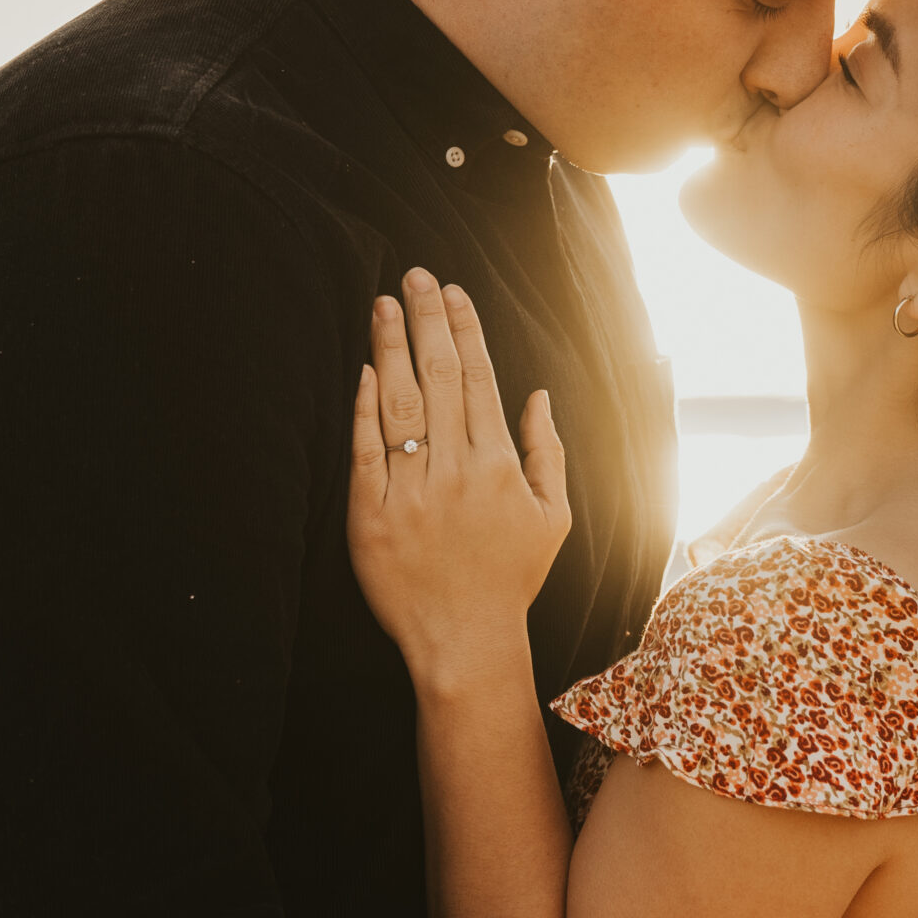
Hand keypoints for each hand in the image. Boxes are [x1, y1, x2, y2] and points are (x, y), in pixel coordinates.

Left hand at [347, 272, 570, 685]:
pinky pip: (365, 452)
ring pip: (400, 404)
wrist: (464, 641)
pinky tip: (364, 370)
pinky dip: (364, 409)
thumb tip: (539, 394)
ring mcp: (411, 492)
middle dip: (427, 320)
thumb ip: (547, 451)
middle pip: (438, 378)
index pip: (479, 379)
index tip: (452, 291)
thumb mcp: (553, 517)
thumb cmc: (510, 579)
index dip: (465, 329)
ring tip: (383, 304)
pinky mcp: (371, 516)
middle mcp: (456, 471)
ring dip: (391, 348)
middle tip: (414, 276)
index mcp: (499, 466)